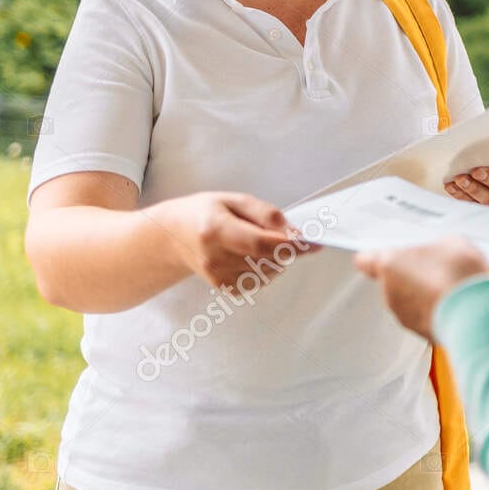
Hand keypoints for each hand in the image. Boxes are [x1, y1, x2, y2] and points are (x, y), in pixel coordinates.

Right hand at [153, 191, 315, 293]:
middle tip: (280, 234)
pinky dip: (264, 269)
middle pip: (269, 261)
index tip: (313, 243)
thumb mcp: (236, 200)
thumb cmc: (206, 213)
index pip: (261, 245)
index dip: (291, 246)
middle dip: (285, 249)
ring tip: (255, 241)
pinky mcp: (224, 288)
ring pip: (269, 273)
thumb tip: (296, 234)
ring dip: (275, 259)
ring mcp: (218, 277)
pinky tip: (249, 256)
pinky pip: (260, 282)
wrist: (175, 236)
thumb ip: (268, 215)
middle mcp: (215, 258)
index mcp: (216, 230)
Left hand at [354, 237, 488, 340]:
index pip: (366, 260)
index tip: (388, 255)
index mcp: (390, 264)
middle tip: (438, 267)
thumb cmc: (458, 274)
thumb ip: (436, 248)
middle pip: (395, 280)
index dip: (376, 257)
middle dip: (413, 274)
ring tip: (453, 287)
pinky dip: (437, 312)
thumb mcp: (452, 244)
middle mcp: (390, 293)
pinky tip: (458, 304)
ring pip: (411, 301)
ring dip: (426, 295)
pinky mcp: (421, 334)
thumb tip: (440, 255)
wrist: (476, 314)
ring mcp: (404, 317)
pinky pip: (426, 317)